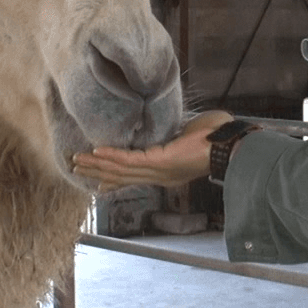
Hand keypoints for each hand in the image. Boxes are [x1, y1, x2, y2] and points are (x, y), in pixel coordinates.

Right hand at [73, 111, 234, 191]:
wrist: (231, 144)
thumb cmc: (217, 137)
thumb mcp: (189, 135)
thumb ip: (174, 133)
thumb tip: (169, 124)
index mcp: (167, 172)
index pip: (134, 177)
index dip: (113, 178)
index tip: (99, 182)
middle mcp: (160, 176)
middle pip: (121, 176)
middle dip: (97, 171)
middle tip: (76, 169)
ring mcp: (159, 171)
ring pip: (120, 169)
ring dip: (97, 164)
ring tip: (77, 160)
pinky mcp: (160, 162)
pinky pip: (129, 160)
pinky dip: (112, 156)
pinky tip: (96, 151)